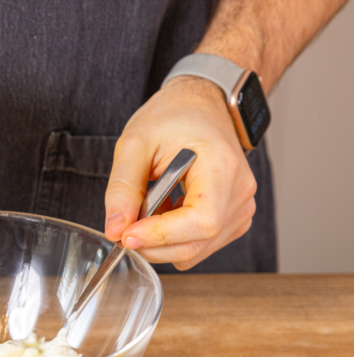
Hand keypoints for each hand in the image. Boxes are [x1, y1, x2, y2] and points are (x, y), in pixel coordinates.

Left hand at [104, 76, 257, 269]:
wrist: (200, 106)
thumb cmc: (172, 117)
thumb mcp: (135, 143)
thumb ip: (123, 188)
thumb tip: (115, 229)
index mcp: (223, 167)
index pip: (201, 221)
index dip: (161, 235)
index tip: (126, 235)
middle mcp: (241, 192)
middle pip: (197, 243)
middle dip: (152, 245)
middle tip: (122, 229)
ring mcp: (241, 208)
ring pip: (195, 250)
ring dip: (160, 242)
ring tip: (145, 208)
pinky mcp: (233, 219)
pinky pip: (199, 245)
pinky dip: (172, 238)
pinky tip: (163, 211)